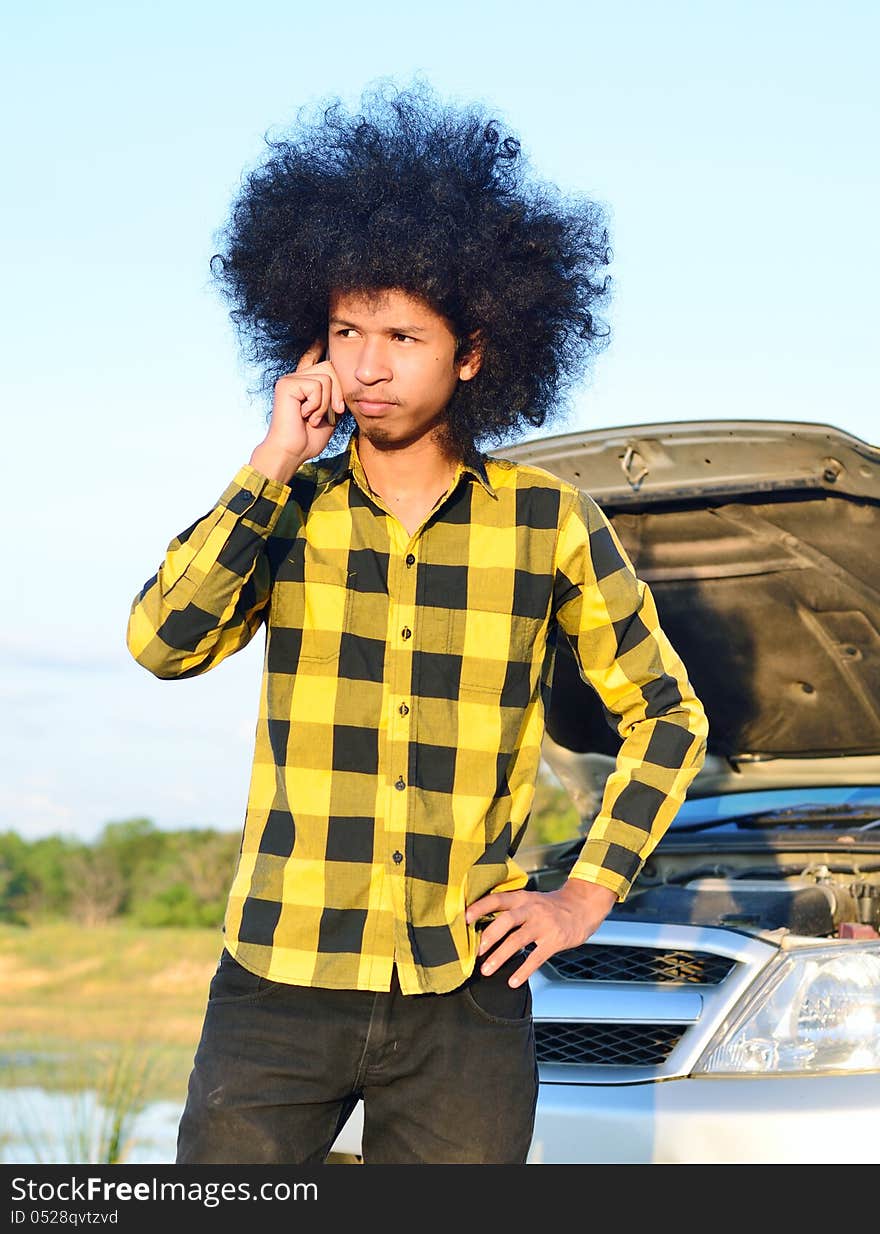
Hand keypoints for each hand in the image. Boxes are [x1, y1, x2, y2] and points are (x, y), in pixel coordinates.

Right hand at [249, 342, 344, 482]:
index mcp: (303, 383)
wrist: (293, 451)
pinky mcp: (287, 384)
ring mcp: (290, 379)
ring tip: (314, 417)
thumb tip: (343, 377)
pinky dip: (318, 405)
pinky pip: (317, 386)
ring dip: (327, 403)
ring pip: (327, 378)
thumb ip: (334, 395)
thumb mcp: (329, 412)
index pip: (312, 357)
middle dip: (339, 392)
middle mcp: (295, 377)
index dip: (318, 345)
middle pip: (330, 367)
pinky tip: (305, 416)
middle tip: (333, 412)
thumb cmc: (309, 438)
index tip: (323, 334)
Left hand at [465, 879, 618, 986]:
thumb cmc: (550, 906)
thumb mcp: (529, 900)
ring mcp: (543, 925)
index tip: (463, 919)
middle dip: (488, 936)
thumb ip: (509, 909)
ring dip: (500, 956)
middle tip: (476, 951)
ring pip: (518, 940)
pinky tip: (513, 981)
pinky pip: (536, 957)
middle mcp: (531, 909)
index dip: (479, 908)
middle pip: (506, 920)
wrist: (582, 907)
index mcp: (521, 898)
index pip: (497, 899)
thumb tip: (480, 924)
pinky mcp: (554, 941)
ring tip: (486, 970)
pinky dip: (524, 971)